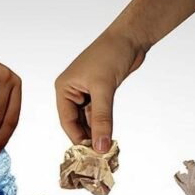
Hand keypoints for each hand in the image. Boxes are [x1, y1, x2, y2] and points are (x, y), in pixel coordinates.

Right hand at [55, 31, 144, 151]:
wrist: (130, 38)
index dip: (78, 139)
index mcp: (64, 88)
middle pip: (76, 123)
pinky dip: (104, 126)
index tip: (89, 156)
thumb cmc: (111, 54)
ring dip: (97, 134)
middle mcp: (72, 92)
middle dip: (88, 139)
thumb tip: (101, 146)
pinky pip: (98, 115)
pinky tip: (109, 137)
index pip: (67, 121)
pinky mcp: (99, 94)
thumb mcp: (104, 89)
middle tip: (99, 156)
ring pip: (88, 121)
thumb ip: (102, 119)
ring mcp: (86, 93)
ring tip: (105, 150)